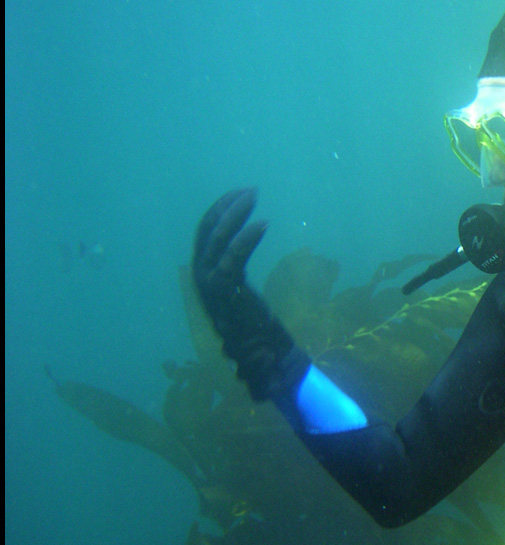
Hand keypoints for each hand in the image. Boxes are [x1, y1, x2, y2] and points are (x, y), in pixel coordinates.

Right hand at [192, 188, 301, 399]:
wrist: (259, 353)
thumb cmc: (255, 322)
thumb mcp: (238, 288)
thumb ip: (233, 267)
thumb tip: (240, 243)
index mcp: (203, 272)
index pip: (205, 233)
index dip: (221, 210)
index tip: (241, 195)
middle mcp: (201, 275)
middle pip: (207, 231)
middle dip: (226, 206)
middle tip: (250, 191)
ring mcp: (211, 283)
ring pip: (217, 240)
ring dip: (234, 215)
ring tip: (253, 197)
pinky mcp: (226, 291)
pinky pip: (233, 257)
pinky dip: (247, 238)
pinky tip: (263, 224)